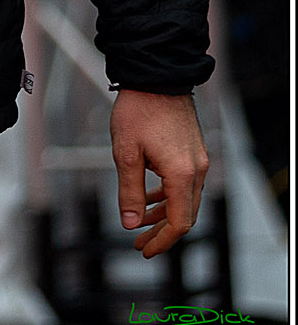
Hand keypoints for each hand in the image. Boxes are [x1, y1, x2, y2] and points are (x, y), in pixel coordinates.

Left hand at [110, 90, 209, 256]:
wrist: (156, 74)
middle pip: (185, 214)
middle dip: (162, 232)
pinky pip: (184, 182)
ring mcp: (197, 159)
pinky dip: (168, 194)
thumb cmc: (138, 110)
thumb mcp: (126, 152)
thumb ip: (130, 191)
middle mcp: (196, 169)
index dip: (162, 241)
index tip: (143, 250)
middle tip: (139, 242)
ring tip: (141, 223)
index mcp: (181, 174)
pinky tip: (150, 196)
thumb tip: (131, 224)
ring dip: (164, 214)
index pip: (179, 222)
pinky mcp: (193, 149)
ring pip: (185, 199)